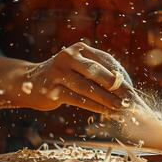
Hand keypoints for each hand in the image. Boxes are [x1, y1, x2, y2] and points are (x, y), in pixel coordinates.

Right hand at [20, 42, 139, 112]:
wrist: (29, 82)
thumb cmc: (63, 76)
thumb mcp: (79, 67)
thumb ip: (98, 72)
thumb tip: (125, 87)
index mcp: (79, 49)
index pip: (106, 61)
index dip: (120, 76)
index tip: (132, 89)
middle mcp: (68, 57)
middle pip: (97, 72)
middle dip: (116, 87)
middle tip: (130, 98)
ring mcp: (58, 72)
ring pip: (88, 87)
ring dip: (107, 99)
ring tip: (120, 107)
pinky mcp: (52, 89)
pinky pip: (78, 99)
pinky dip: (95, 106)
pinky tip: (106, 112)